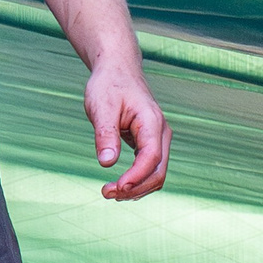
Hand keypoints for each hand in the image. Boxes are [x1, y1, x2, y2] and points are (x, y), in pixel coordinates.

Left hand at [86, 59, 169, 198]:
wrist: (118, 70)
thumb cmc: (109, 85)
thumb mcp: (102, 107)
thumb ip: (105, 134)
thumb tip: (107, 163)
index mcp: (152, 121)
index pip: (151, 157)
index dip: (135, 176)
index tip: (115, 187)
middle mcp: (161, 132)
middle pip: (158, 171)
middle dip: (135, 188)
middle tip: (106, 193)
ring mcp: (158, 139)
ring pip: (156, 174)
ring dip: (136, 188)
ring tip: (109, 192)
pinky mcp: (151, 144)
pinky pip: (150, 169)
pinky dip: (137, 181)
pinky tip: (119, 186)